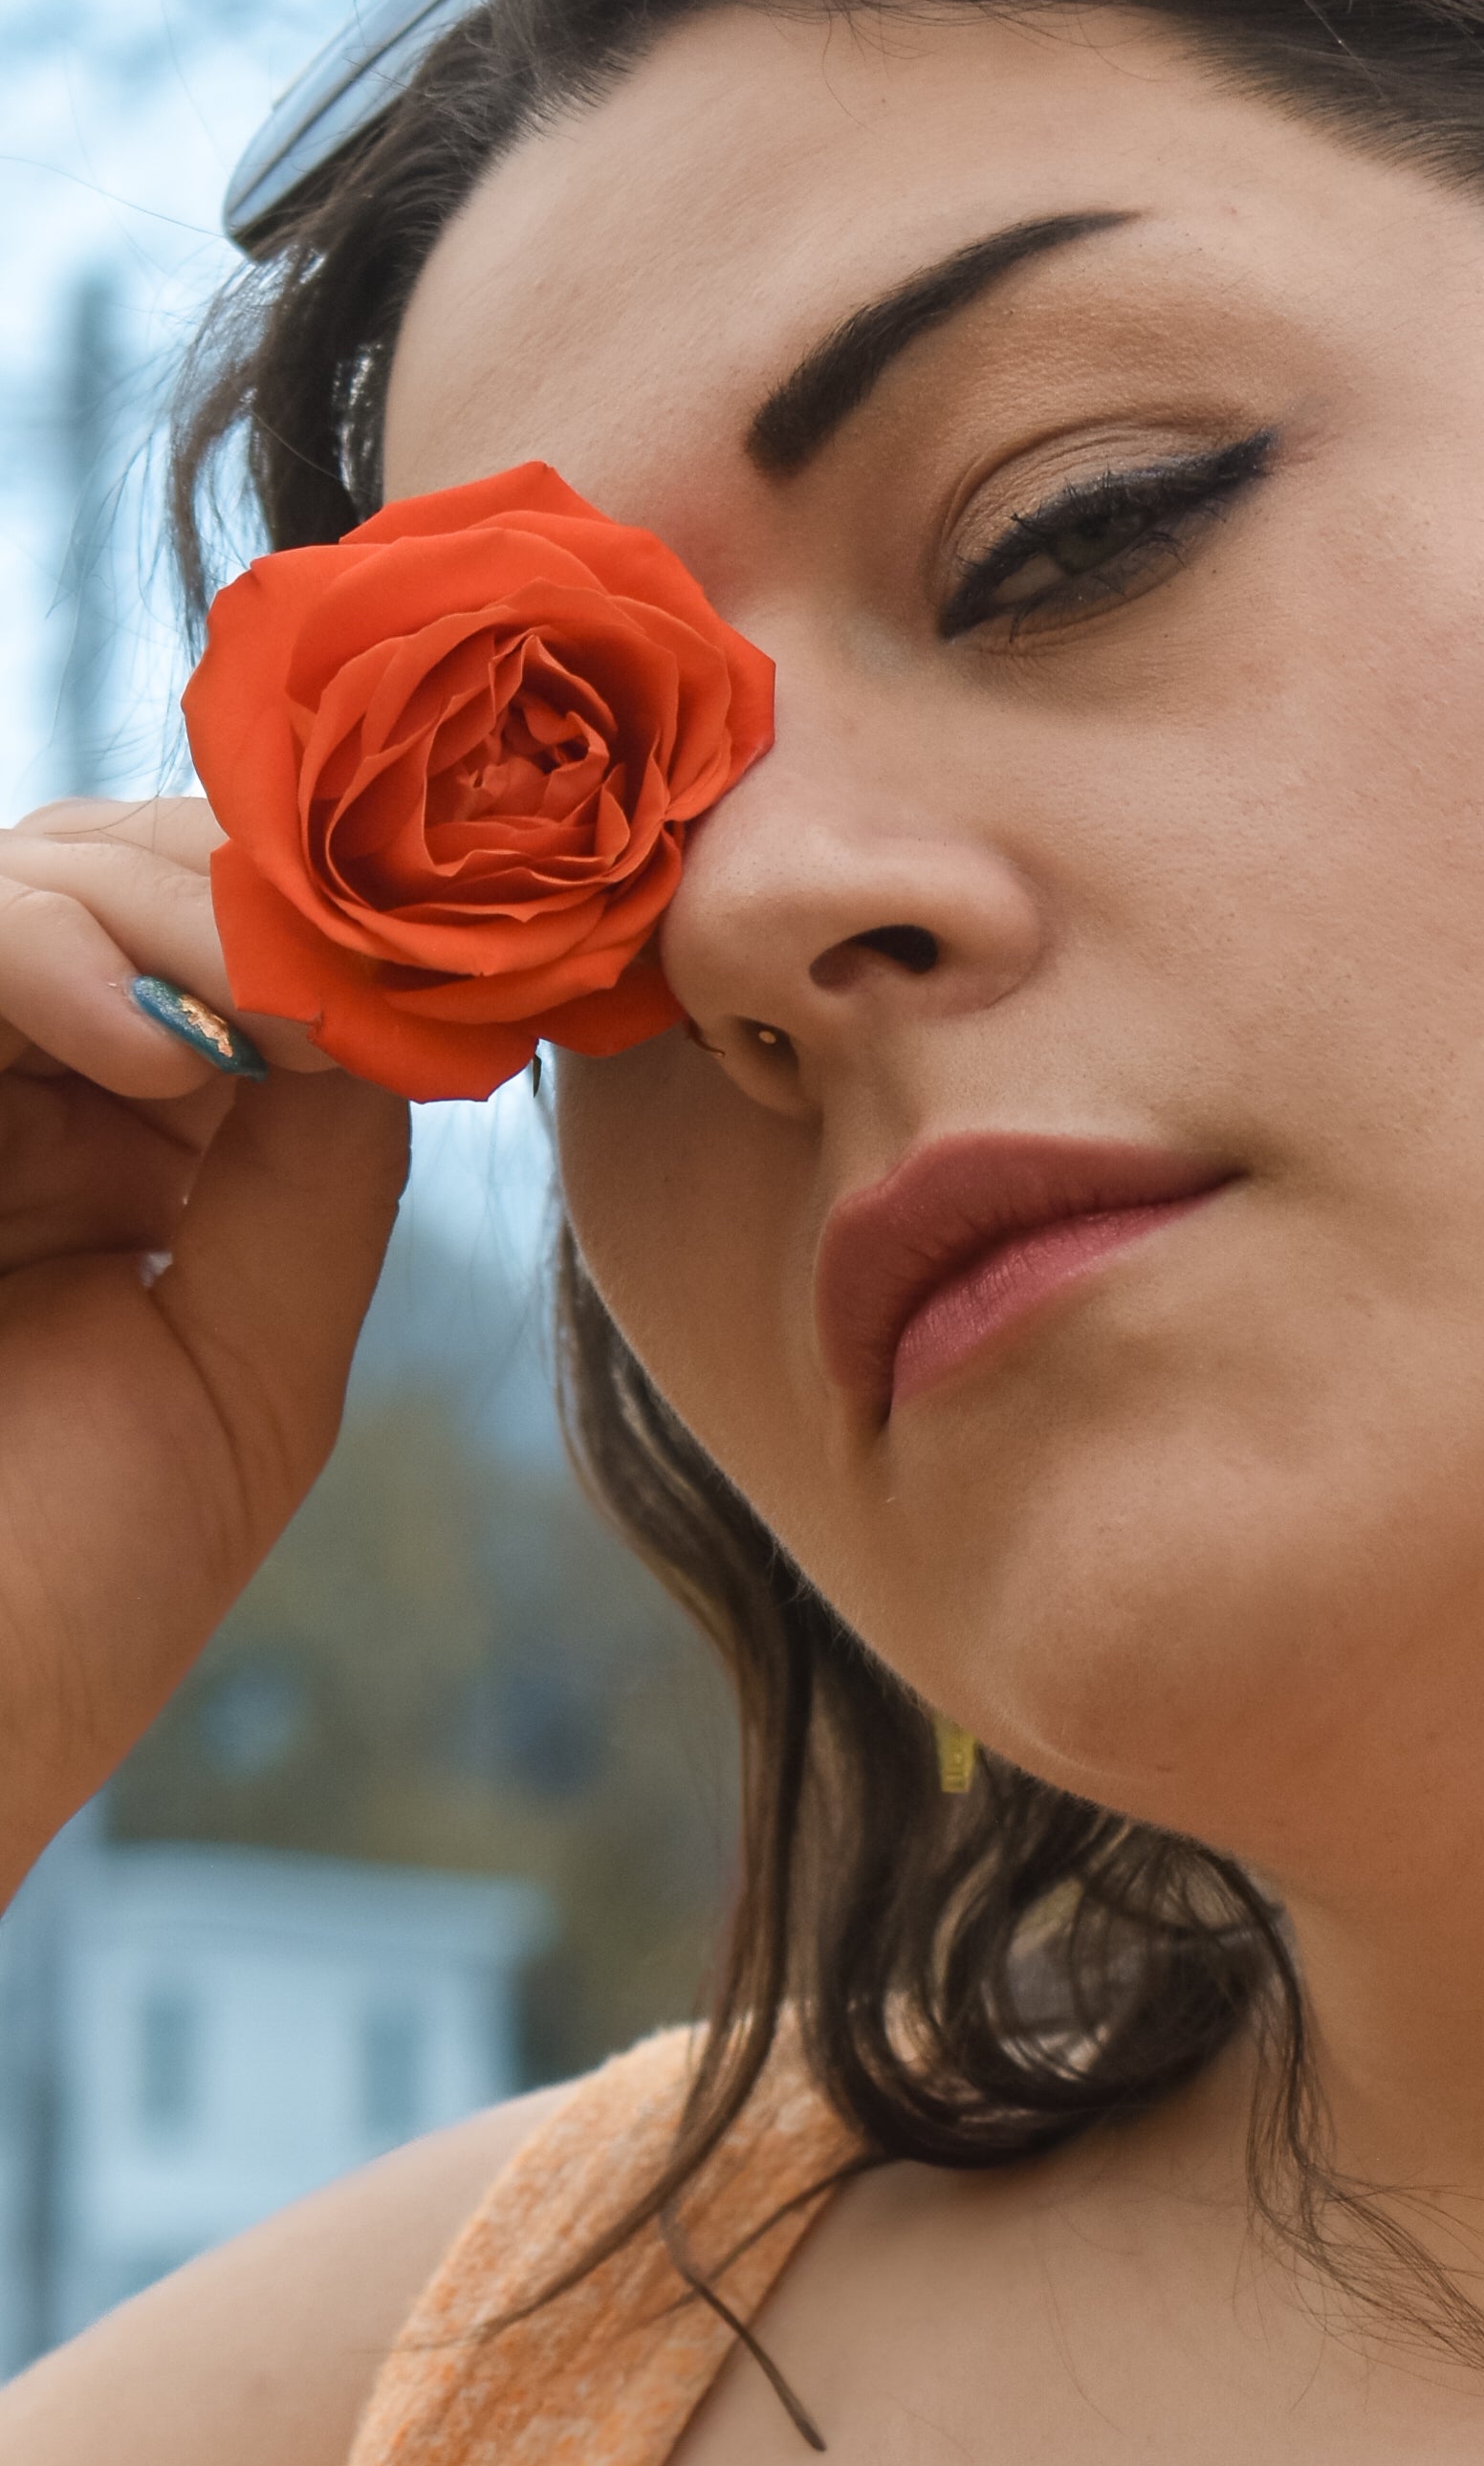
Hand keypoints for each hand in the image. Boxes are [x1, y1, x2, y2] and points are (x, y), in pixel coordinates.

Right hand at [0, 796, 403, 1888]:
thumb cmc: (65, 1591)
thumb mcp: (251, 1365)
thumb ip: (320, 1170)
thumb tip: (396, 1003)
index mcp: (113, 1154)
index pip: (232, 953)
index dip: (340, 937)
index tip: (457, 975)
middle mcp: (13, 1100)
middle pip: (134, 875)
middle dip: (265, 902)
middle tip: (362, 980)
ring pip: (38, 873)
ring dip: (177, 912)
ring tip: (264, 1023)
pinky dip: (42, 947)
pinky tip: (150, 1046)